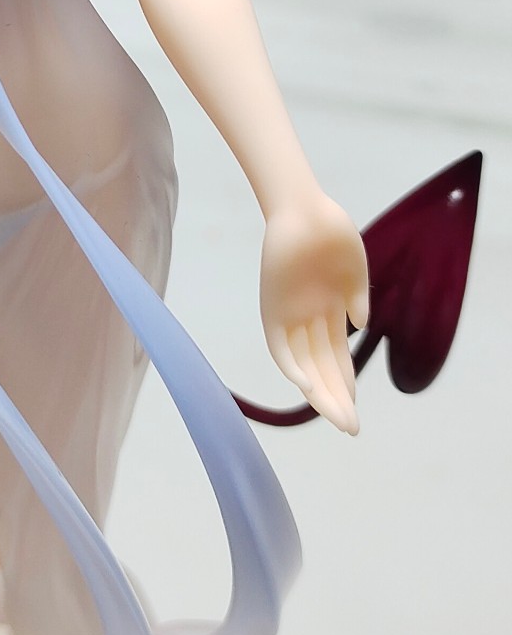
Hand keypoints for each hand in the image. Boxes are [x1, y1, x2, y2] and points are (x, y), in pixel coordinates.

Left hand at [259, 192, 368, 433]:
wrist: (305, 206)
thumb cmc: (330, 231)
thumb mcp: (352, 268)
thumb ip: (355, 296)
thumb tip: (361, 324)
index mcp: (330, 311)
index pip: (338, 359)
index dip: (347, 385)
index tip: (355, 412)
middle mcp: (308, 319)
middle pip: (323, 369)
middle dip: (337, 399)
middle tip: (351, 429)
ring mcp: (290, 314)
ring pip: (304, 364)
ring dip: (320, 392)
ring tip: (337, 418)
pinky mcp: (273, 308)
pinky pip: (280, 345)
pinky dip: (293, 366)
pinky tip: (307, 386)